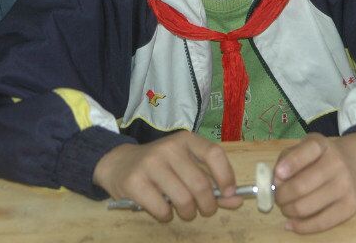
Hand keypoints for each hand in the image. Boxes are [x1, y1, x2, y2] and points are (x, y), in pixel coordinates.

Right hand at [93, 131, 243, 221]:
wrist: (119, 164)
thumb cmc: (160, 167)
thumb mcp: (185, 167)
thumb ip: (211, 182)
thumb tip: (236, 200)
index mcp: (185, 140)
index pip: (214, 153)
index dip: (226, 176)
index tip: (228, 194)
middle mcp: (169, 148)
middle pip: (200, 184)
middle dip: (208, 205)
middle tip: (204, 210)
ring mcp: (150, 164)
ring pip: (183, 200)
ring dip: (188, 213)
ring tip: (184, 211)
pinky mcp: (135, 182)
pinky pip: (162, 210)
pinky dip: (167, 216)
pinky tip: (163, 210)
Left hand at [273, 133, 355, 233]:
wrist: (354, 164)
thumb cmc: (320, 157)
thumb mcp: (303, 148)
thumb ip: (286, 160)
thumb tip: (277, 183)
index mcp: (321, 145)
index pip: (307, 151)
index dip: (291, 164)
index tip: (278, 175)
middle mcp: (336, 163)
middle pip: (300, 186)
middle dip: (281, 196)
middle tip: (278, 197)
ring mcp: (345, 186)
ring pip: (306, 207)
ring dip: (288, 210)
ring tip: (286, 207)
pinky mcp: (350, 206)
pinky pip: (321, 223)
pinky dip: (301, 226)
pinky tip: (291, 223)